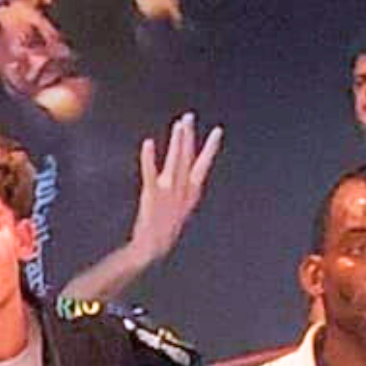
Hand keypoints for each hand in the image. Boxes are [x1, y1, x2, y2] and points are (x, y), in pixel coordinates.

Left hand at [127, 113, 224, 270]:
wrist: (152, 249)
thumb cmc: (163, 230)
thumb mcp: (179, 209)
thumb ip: (182, 191)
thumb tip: (186, 180)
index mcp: (191, 193)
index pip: (203, 165)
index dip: (210, 148)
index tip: (217, 131)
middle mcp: (182, 190)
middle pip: (188, 158)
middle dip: (188, 136)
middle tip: (188, 116)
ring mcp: (168, 192)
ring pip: (175, 161)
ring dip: (178, 141)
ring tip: (178, 124)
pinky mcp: (152, 196)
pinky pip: (150, 173)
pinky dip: (149, 158)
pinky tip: (148, 143)